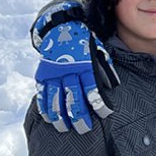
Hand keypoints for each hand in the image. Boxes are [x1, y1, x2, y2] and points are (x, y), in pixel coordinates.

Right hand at [31, 0, 118, 133]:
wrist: (61, 26)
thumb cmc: (84, 42)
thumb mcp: (99, 50)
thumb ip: (106, 68)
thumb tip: (113, 87)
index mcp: (84, 65)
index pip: (92, 89)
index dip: (99, 104)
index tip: (105, 114)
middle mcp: (67, 70)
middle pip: (73, 99)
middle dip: (79, 116)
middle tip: (84, 129)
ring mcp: (53, 73)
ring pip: (55, 100)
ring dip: (60, 117)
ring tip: (65, 128)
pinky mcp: (42, 74)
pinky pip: (42, 95)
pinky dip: (45, 108)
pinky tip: (49, 118)